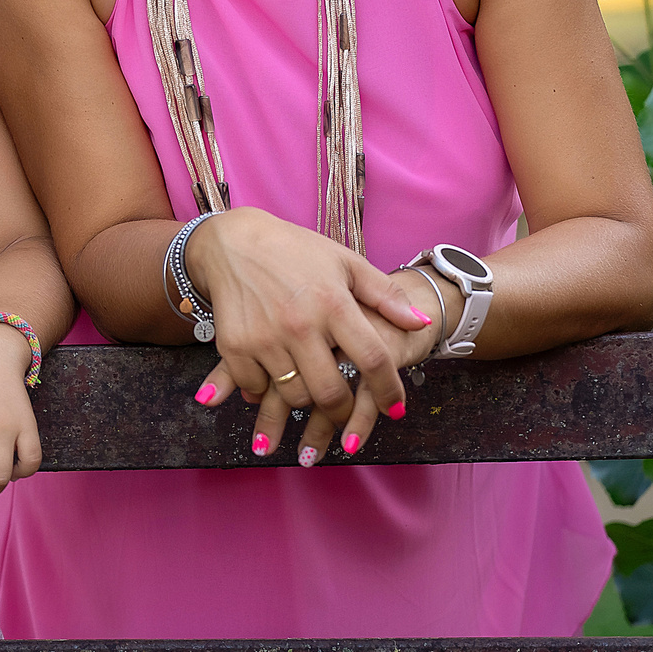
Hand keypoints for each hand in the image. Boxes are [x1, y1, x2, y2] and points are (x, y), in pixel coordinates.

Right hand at [183, 209, 437, 463]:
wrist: (232, 241)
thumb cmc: (294, 250)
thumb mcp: (345, 262)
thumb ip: (385, 294)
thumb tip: (421, 323)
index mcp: (333, 303)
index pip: (372, 359)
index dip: (388, 389)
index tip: (395, 408)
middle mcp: (299, 324)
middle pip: (330, 392)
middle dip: (343, 410)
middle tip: (345, 409)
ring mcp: (264, 337)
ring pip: (294, 395)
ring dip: (305, 399)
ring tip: (308, 388)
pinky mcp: (234, 344)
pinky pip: (255, 387)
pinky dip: (265, 390)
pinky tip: (272, 377)